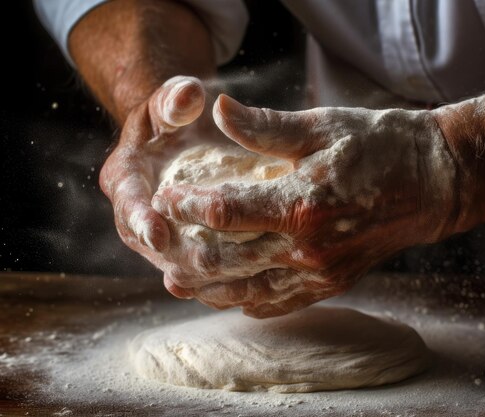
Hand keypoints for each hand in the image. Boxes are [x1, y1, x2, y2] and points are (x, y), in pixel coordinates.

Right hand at [99, 75, 227, 298]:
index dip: (140, 219)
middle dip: (176, 256)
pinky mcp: (181, 243)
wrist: (181, 133)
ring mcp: (158, 232)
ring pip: (173, 262)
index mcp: (124, 177)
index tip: (158, 234)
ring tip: (229, 280)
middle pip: (150, 244)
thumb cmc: (176, 112)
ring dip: (198, 274)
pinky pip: (194, 267)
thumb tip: (189, 95)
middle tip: (207, 266)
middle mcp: (136, 211)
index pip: (128, 202)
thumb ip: (176, 98)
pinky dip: (214, 277)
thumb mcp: (173, 99)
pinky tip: (241, 285)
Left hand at [152, 94, 459, 316]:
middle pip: (229, 259)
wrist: (434, 183)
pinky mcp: (333, 283)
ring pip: (249, 290)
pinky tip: (229, 297)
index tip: (165, 198)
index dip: (188, 205)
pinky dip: (249, 303)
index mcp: (302, 203)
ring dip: (209, 287)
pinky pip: (281, 303)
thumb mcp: (323, 127)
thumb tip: (219, 110)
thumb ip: (266, 127)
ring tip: (177, 280)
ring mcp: (321, 271)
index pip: (227, 211)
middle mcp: (308, 247)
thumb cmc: (381, 147)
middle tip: (158, 245)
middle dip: (187, 252)